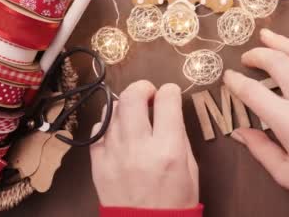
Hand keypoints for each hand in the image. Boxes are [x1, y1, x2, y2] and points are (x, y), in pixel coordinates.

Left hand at [90, 81, 198, 208]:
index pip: (167, 100)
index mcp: (168, 149)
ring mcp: (114, 155)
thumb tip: (169, 111)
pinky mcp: (98, 164)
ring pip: (114, 111)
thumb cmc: (176, 200)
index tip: (171, 94)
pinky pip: (98, 131)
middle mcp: (139, 148)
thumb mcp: (191, 167)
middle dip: (142, 87)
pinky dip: (109, 125)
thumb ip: (179, 136)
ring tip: (135, 114)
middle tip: (149, 94)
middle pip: (132, 97)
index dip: (170, 91)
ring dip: (127, 106)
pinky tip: (119, 132)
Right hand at [225, 29, 288, 197]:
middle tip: (247, 57)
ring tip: (267, 35)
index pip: (253, 93)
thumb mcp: (286, 173)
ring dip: (283, 42)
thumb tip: (240, 132)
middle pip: (278, 63)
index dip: (236, 82)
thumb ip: (260, 150)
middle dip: (258, 55)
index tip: (228, 77)